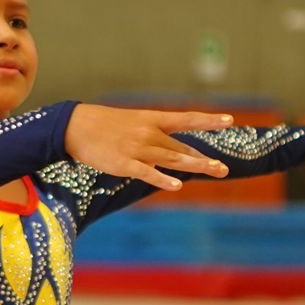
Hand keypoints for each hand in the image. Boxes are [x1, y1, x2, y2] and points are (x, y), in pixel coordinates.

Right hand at [65, 105, 233, 190]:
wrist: (75, 126)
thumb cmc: (104, 126)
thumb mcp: (133, 124)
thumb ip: (154, 137)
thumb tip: (171, 155)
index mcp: (152, 119)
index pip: (186, 119)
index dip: (208, 120)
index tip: (230, 120)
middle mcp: (149, 133)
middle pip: (182, 148)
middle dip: (203, 159)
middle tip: (224, 169)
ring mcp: (137, 149)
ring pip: (172, 159)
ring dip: (195, 166)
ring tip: (215, 171)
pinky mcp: (124, 164)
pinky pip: (147, 173)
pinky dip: (162, 179)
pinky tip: (177, 185)